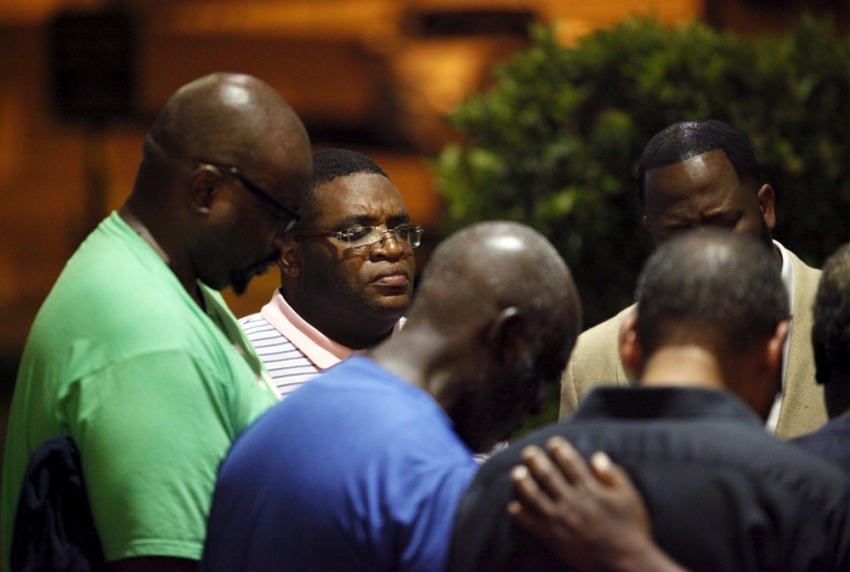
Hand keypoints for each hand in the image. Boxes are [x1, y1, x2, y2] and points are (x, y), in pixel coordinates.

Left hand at [507, 436, 684, 571]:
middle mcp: (572, 501)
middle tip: (528, 452)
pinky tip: (513, 507)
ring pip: (535, 496)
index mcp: (591, 489)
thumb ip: (613, 475)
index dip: (560, 450)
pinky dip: (520, 514)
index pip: (570, 463)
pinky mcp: (553, 538)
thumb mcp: (630, 497)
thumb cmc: (632, 529)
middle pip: (548, 475)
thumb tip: (597, 456)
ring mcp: (561, 520)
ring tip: (516, 472)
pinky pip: (531, 524)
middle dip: (536, 461)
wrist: (627, 563)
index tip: (553, 442)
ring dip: (523, 483)